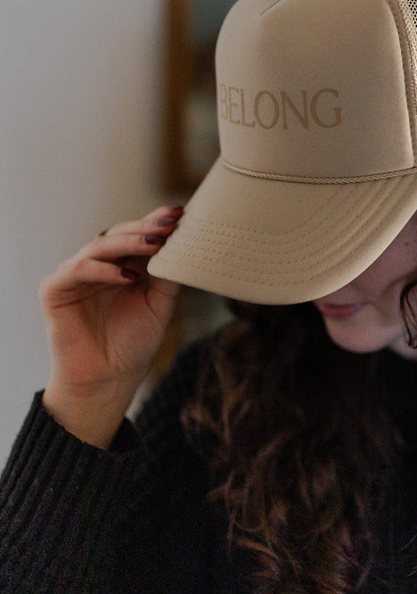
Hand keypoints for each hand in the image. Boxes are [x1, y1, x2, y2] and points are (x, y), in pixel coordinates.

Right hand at [40, 205, 183, 446]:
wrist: (110, 380)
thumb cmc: (134, 344)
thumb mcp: (159, 305)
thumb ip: (167, 277)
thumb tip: (185, 247)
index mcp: (122, 266)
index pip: (137, 236)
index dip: (156, 222)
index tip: (180, 214)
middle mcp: (98, 266)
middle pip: (119, 235)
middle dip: (146, 227)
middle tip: (169, 223)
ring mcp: (75, 275)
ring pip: (99, 247)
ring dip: (128, 243)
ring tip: (154, 244)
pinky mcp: (55, 290)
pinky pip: (77, 270)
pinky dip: (102, 270)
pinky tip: (127, 277)